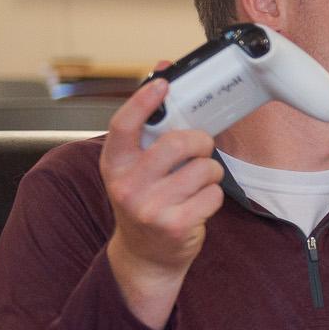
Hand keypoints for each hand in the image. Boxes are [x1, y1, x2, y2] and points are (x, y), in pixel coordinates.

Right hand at [100, 76, 225, 328]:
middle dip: (200, 141)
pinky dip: (214, 196)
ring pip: (203, 168)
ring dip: (210, 172)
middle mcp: (126, 186)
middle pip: (178, 143)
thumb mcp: (137, 168)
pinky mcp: (175, 224)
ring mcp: (149, 207)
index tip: (163, 83)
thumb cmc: (146, 202)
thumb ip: (148, 128)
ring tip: (197, 182)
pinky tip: (199, 204)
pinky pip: (213, 194)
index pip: (124, 125)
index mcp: (114, 165)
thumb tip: (160, 73)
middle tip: (200, 149)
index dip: (144, 100)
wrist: (145, 255)